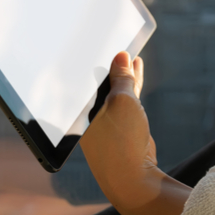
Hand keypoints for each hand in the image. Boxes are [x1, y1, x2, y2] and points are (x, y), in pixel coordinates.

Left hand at [81, 52, 190, 214]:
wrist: (134, 178)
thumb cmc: (122, 140)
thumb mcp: (123, 101)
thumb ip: (122, 78)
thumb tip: (121, 55)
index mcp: (78, 111)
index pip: (79, 76)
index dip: (89, 56)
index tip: (97, 37)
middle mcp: (85, 115)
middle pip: (95, 81)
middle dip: (107, 62)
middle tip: (114, 38)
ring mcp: (103, 120)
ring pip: (112, 88)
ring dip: (122, 71)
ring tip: (130, 50)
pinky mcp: (119, 125)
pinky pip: (123, 97)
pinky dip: (130, 83)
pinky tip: (137, 67)